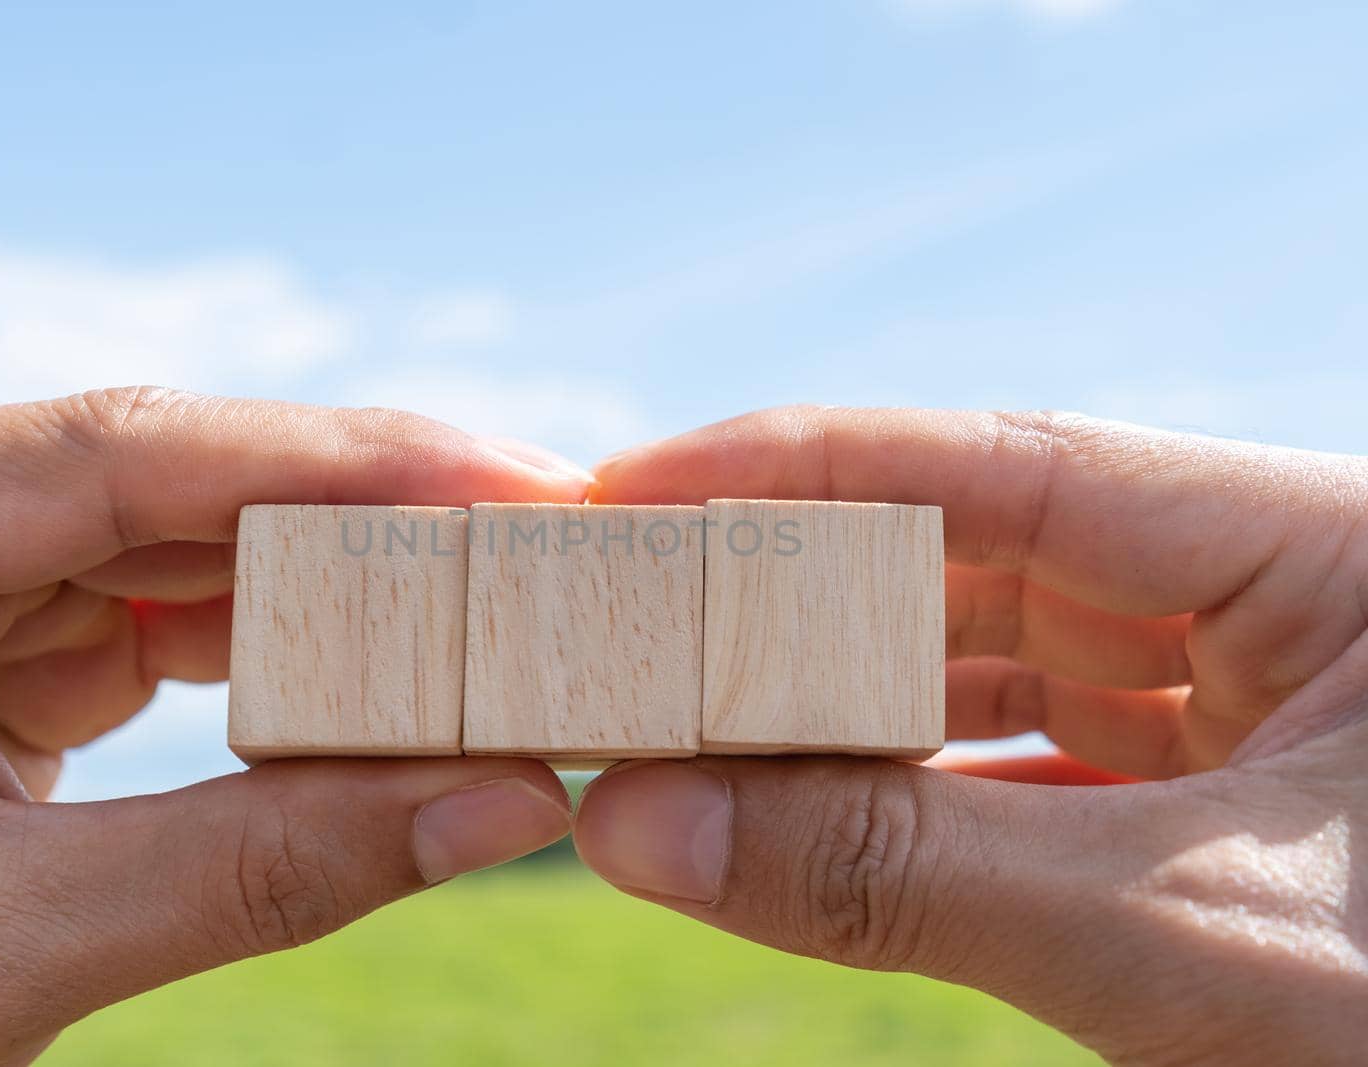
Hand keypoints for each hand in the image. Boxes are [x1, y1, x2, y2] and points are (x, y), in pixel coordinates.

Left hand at [0, 388, 585, 1065]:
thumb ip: (255, 871)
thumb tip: (504, 805)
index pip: (122, 451)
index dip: (338, 458)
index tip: (515, 479)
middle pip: (172, 485)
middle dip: (364, 527)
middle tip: (547, 555)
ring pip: (180, 548)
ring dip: (333, 593)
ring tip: (491, 619)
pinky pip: (154, 617)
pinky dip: (271, 656)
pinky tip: (379, 677)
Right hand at [573, 407, 1367, 1064]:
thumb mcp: (1180, 938)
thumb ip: (905, 875)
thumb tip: (635, 821)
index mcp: (1323, 542)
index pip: (1008, 460)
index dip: (803, 467)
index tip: (633, 486)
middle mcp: (1276, 592)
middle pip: (982, 552)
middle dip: (799, 596)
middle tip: (628, 626)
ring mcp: (1247, 695)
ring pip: (996, 657)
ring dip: (843, 700)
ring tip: (689, 722)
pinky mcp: (1218, 797)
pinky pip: (1032, 758)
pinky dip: (915, 785)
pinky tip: (808, 803)